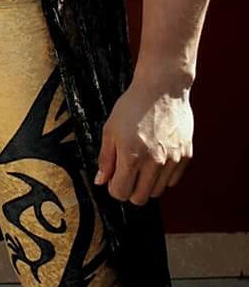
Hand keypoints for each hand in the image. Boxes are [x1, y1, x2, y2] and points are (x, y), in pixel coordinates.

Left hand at [94, 80, 193, 204]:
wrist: (162, 87)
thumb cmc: (134, 105)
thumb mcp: (110, 129)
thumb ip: (106, 158)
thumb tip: (101, 181)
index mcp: (132, 156)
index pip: (121, 192)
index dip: (114, 187)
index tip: (114, 177)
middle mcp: (154, 162)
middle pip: (140, 198)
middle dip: (130, 190)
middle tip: (128, 173)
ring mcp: (173, 159)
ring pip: (158, 191)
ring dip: (147, 184)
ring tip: (143, 164)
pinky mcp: (186, 155)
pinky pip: (173, 180)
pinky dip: (164, 176)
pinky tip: (157, 159)